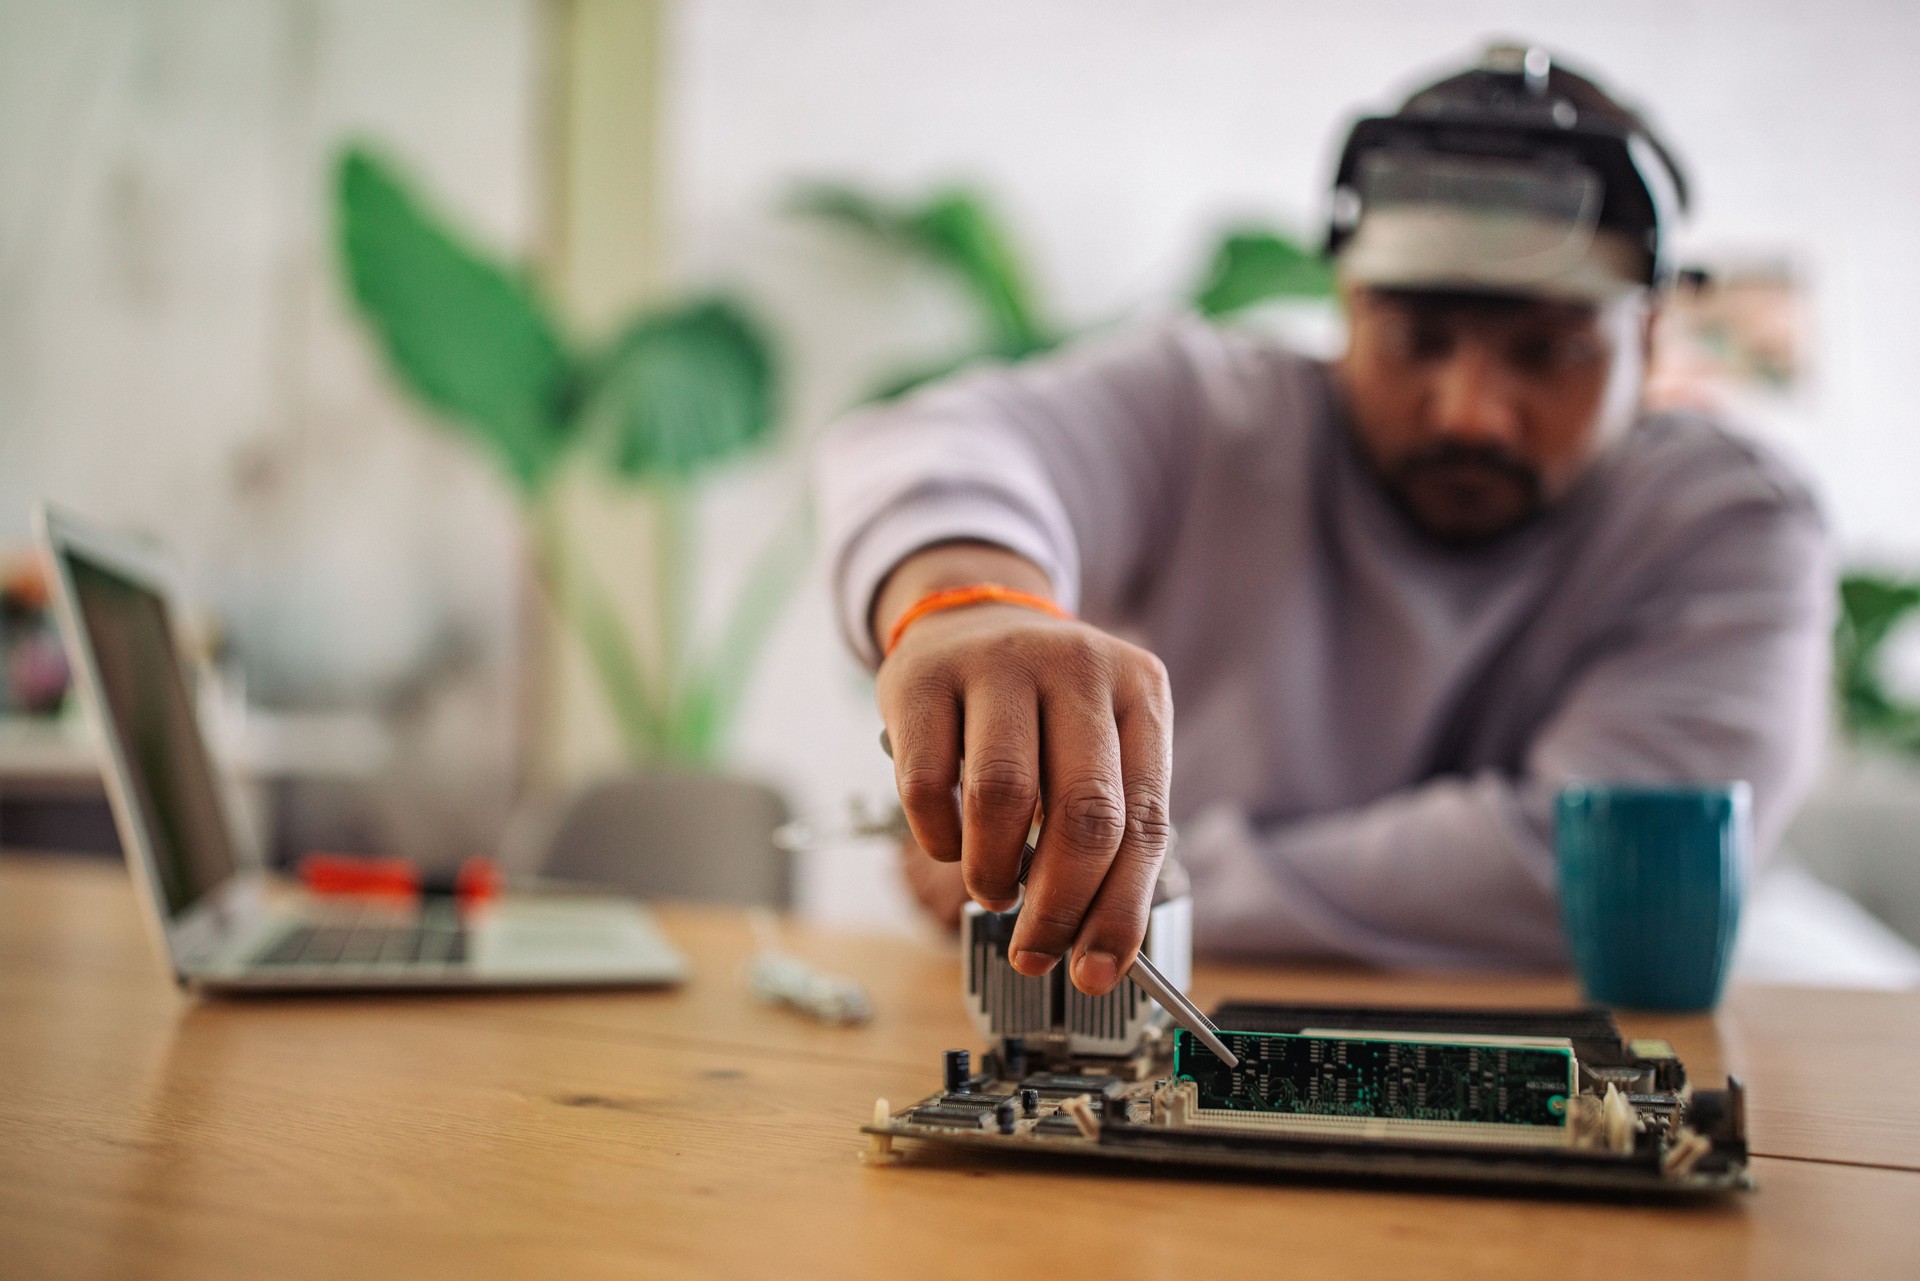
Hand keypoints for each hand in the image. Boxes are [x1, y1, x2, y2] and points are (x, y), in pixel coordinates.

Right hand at [873, 547, 1172, 995]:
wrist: (967, 619)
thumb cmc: (1041, 710)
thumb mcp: (1094, 748)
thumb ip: (1106, 832)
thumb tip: (1094, 949)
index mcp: (1140, 690)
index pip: (1144, 820)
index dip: (1119, 910)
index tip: (1096, 969)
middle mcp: (1076, 665)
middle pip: (1083, 813)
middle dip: (1059, 906)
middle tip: (1036, 951)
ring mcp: (998, 663)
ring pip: (1004, 798)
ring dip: (995, 873)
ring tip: (994, 891)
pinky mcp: (925, 678)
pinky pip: (929, 784)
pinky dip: (939, 838)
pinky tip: (950, 842)